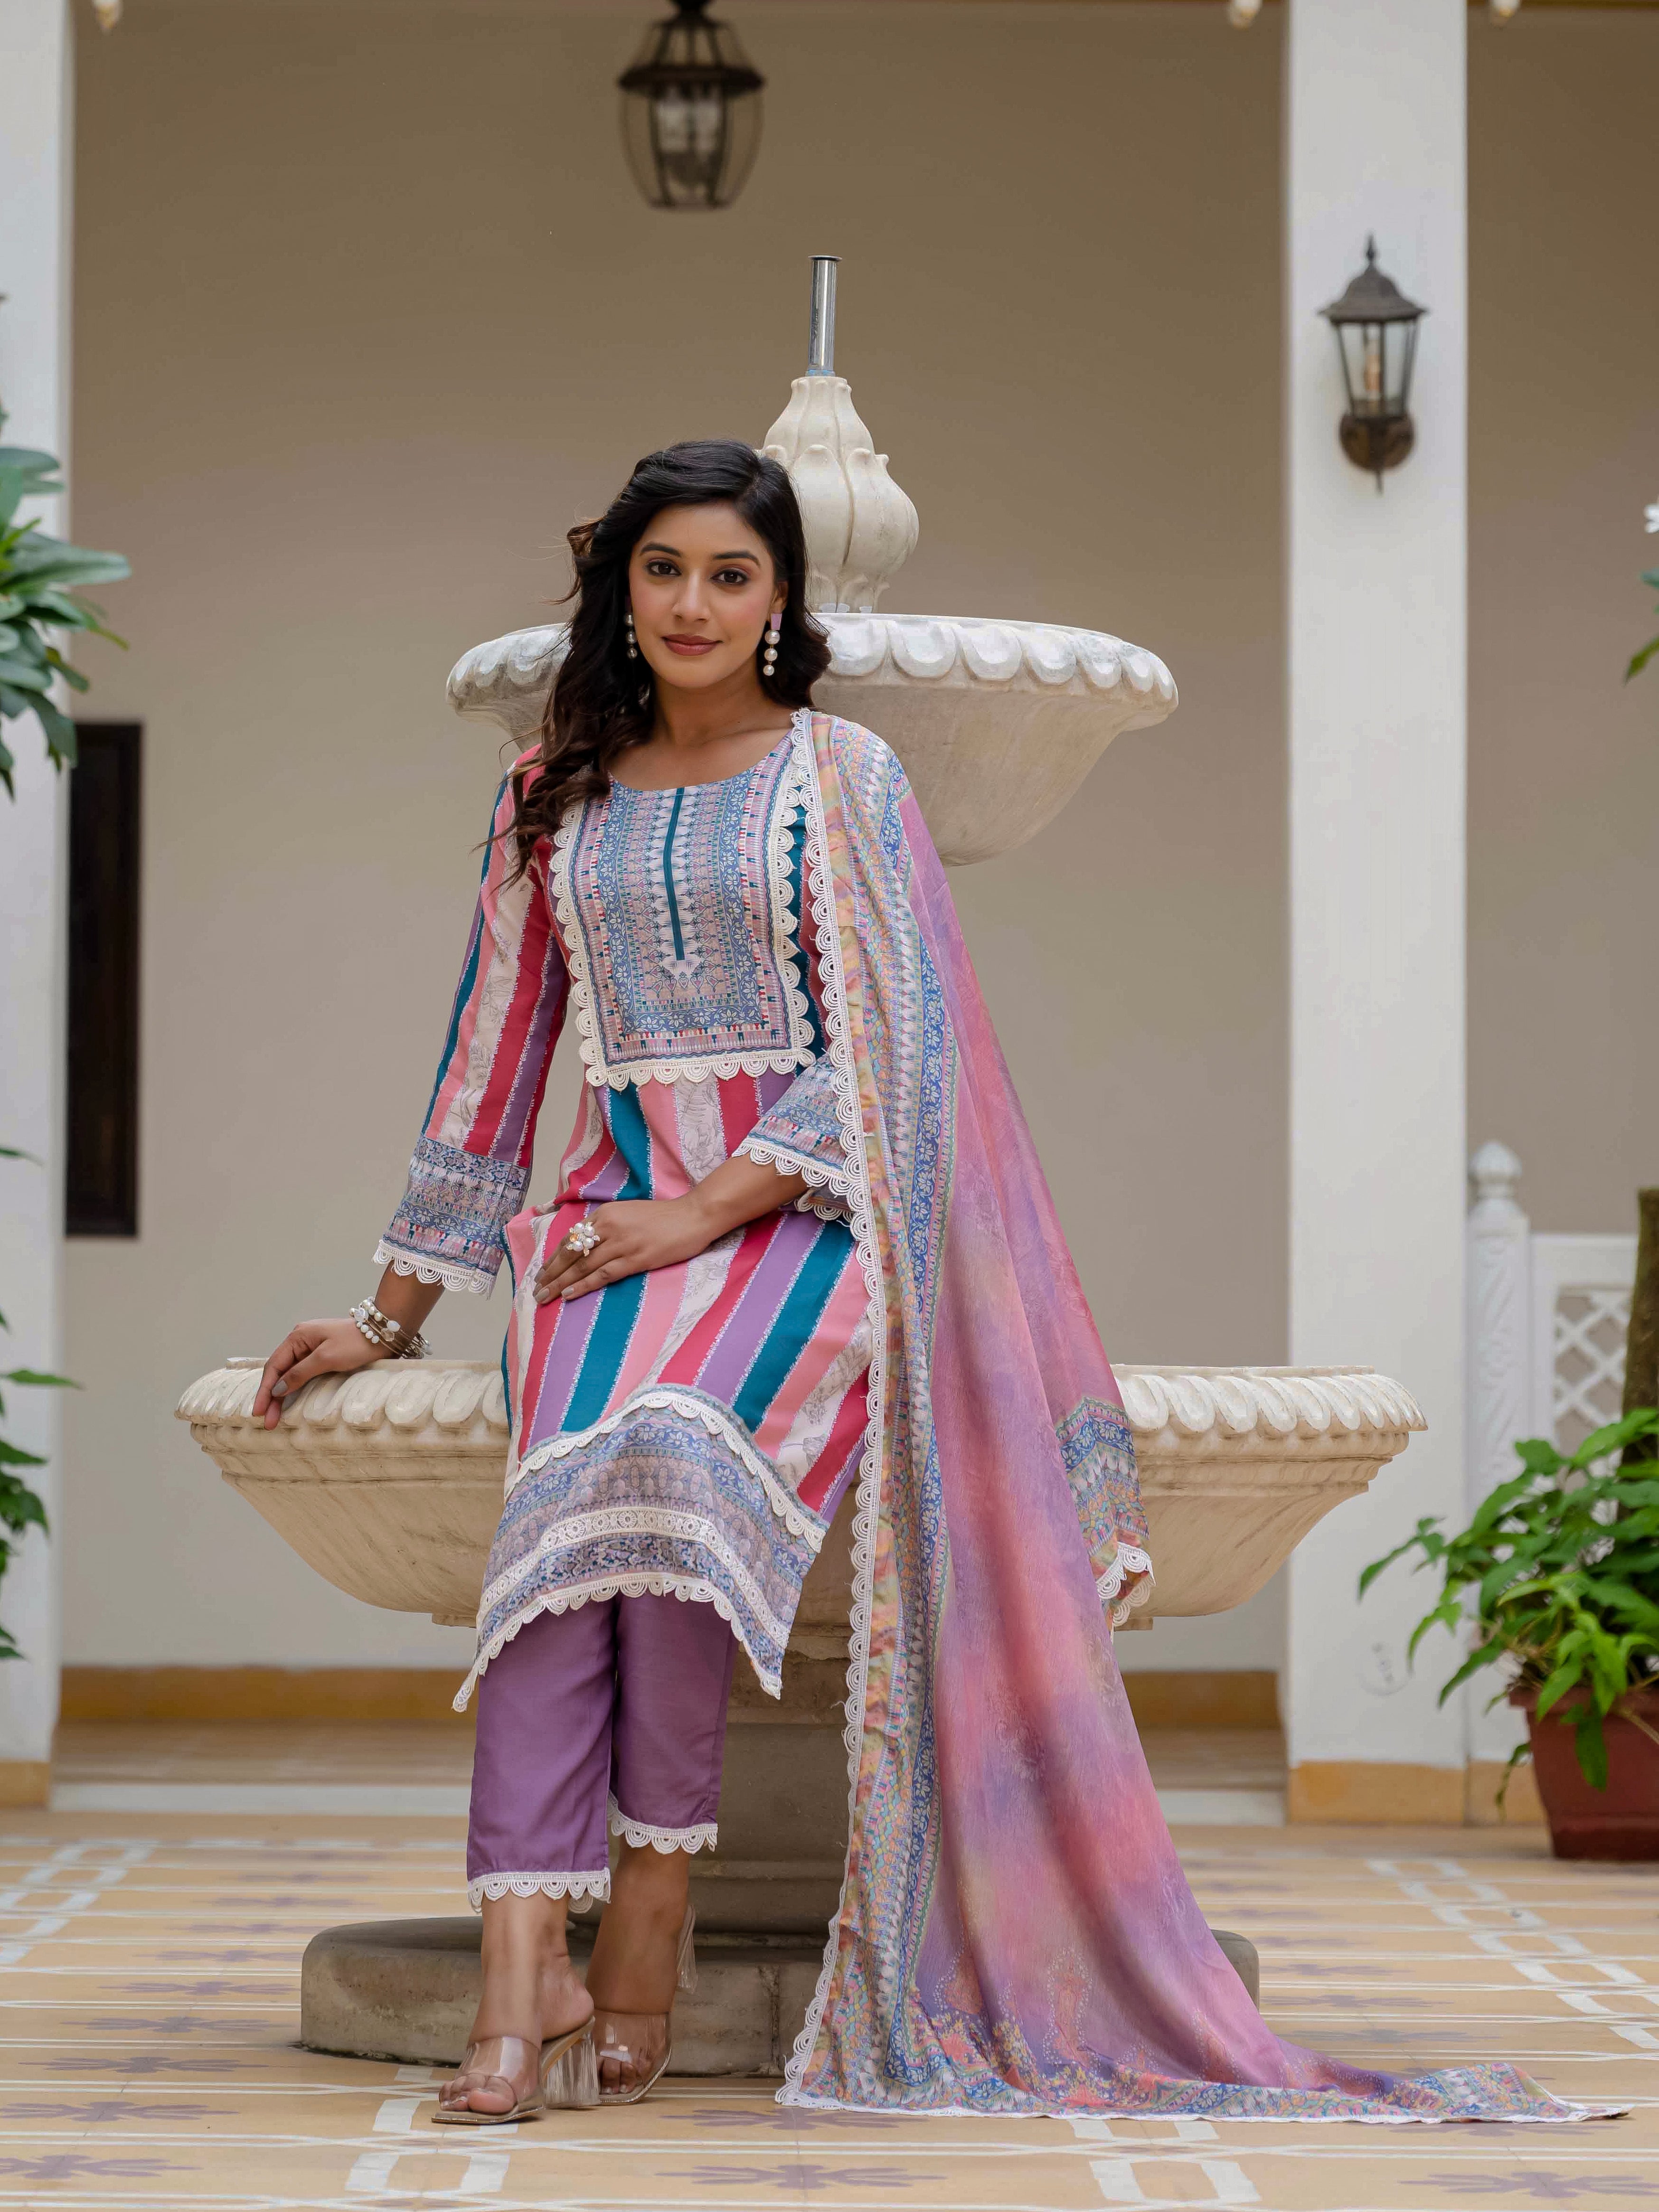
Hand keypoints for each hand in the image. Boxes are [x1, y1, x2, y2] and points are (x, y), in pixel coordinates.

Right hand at [252, 1319, 385, 1430]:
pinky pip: (300, 1375)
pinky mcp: (320, 1357)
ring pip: (288, 1375)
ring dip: (280, 1396)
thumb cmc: (356, 1343)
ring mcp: (310, 1349)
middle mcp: (300, 1341)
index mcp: (297, 1337)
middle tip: (266, 1422)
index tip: (258, 1411)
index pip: (274, 1366)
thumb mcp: (326, 1358)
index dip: (265, 1390)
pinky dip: (292, 1389)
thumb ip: (300, 1373)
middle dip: (271, 1397)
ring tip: (274, 1418)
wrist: (381, 1334)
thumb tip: (277, 1388)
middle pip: (279, 1372)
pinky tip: (287, 1402)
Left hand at [534, 1197, 716, 1304]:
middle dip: (551, 1272)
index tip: (542, 1271)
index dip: (554, 1257)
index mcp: (606, 1214)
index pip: (572, 1237)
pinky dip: (583, 1285)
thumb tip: (588, 1246)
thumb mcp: (629, 1214)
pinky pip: (602, 1275)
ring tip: (544, 1296)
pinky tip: (569, 1295)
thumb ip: (609, 1226)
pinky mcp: (636, 1258)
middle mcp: (609, 1226)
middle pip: (572, 1252)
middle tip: (536, 1288)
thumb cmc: (664, 1217)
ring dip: (560, 1282)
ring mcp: (622, 1242)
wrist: (693, 1216)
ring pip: (582, 1265)